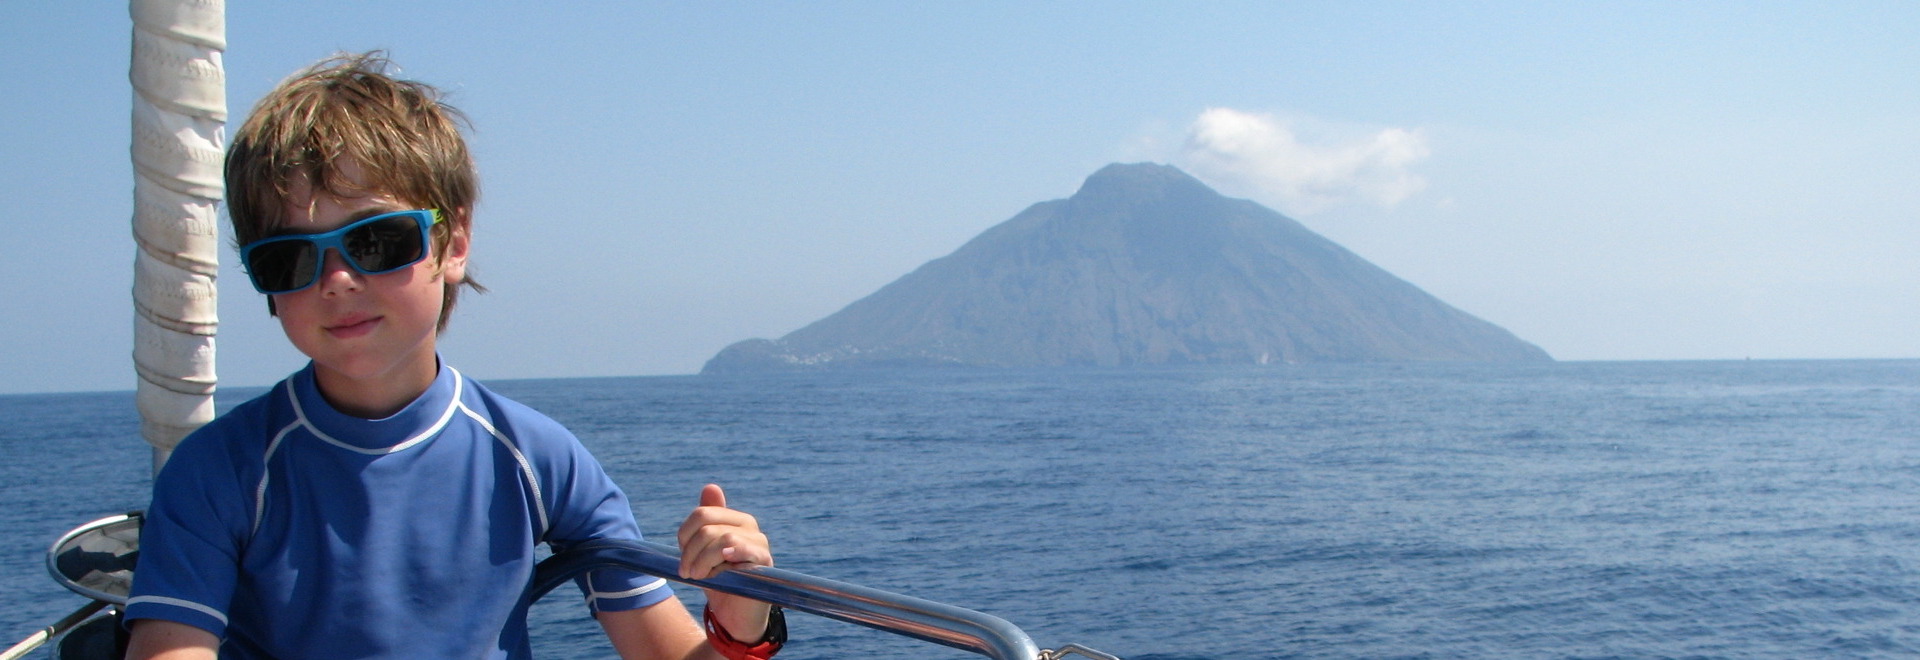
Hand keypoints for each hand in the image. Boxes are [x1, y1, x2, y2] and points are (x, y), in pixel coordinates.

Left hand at [677, 484, 774, 641]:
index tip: (683, 557)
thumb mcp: (704, 551)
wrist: (735, 616)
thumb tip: (711, 486)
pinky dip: (725, 556)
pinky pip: (741, 548)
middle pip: (707, 525)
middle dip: (690, 551)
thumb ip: (705, 523)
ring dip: (703, 561)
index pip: (702, 513)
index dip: (685, 535)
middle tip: (688, 572)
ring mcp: (759, 543)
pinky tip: (720, 567)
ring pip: (721, 538)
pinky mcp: (764, 561)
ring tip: (700, 577)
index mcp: (734, 520)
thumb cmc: (720, 582)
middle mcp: (749, 526)